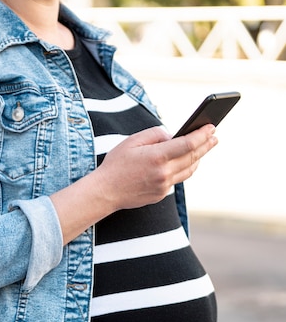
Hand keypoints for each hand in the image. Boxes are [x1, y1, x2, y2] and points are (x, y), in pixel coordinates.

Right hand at [96, 124, 217, 211]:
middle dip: (206, 145)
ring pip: (189, 170)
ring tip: (204, 148)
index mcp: (157, 157)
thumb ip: (155, 134)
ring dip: (198, 158)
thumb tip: (172, 136)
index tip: (212, 127)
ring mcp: (164, 186)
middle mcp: (164, 173)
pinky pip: (177, 179)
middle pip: (193, 157)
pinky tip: (185, 162)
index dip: (202, 135)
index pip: (188, 144)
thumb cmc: (116, 164)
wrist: (106, 192)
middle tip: (215, 136)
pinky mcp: (161, 194)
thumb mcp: (132, 141)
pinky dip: (183, 169)